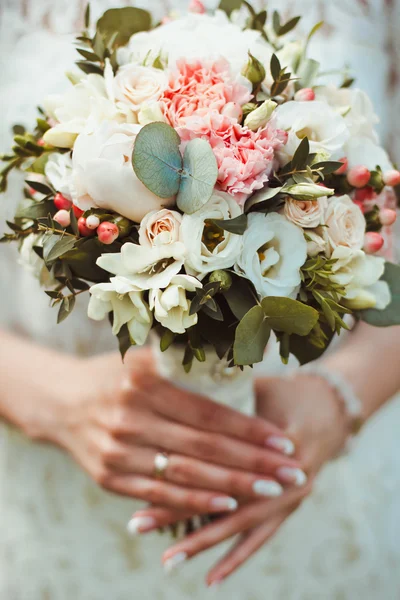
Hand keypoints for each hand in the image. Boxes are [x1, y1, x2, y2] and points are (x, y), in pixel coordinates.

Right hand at [37, 347, 302, 513]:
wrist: (60, 401)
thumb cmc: (115, 375)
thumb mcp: (143, 357)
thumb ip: (185, 357)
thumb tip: (240, 351)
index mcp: (144, 381)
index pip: (208, 411)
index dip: (249, 429)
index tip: (283, 441)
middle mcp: (129, 416)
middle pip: (204, 445)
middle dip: (253, 462)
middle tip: (292, 473)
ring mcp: (116, 450)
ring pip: (186, 474)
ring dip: (233, 486)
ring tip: (271, 491)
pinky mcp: (108, 477)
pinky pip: (158, 495)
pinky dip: (194, 503)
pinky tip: (226, 505)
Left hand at [132, 372, 347, 581]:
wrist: (330, 409)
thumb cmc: (285, 392)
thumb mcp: (259, 386)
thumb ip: (223, 390)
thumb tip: (171, 378)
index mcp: (281, 439)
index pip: (222, 459)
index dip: (181, 471)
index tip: (140, 481)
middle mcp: (288, 475)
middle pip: (227, 499)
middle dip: (179, 512)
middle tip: (137, 524)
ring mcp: (292, 495)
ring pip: (239, 524)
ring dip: (202, 540)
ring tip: (168, 559)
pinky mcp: (289, 507)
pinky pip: (260, 538)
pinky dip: (236, 558)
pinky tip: (211, 578)